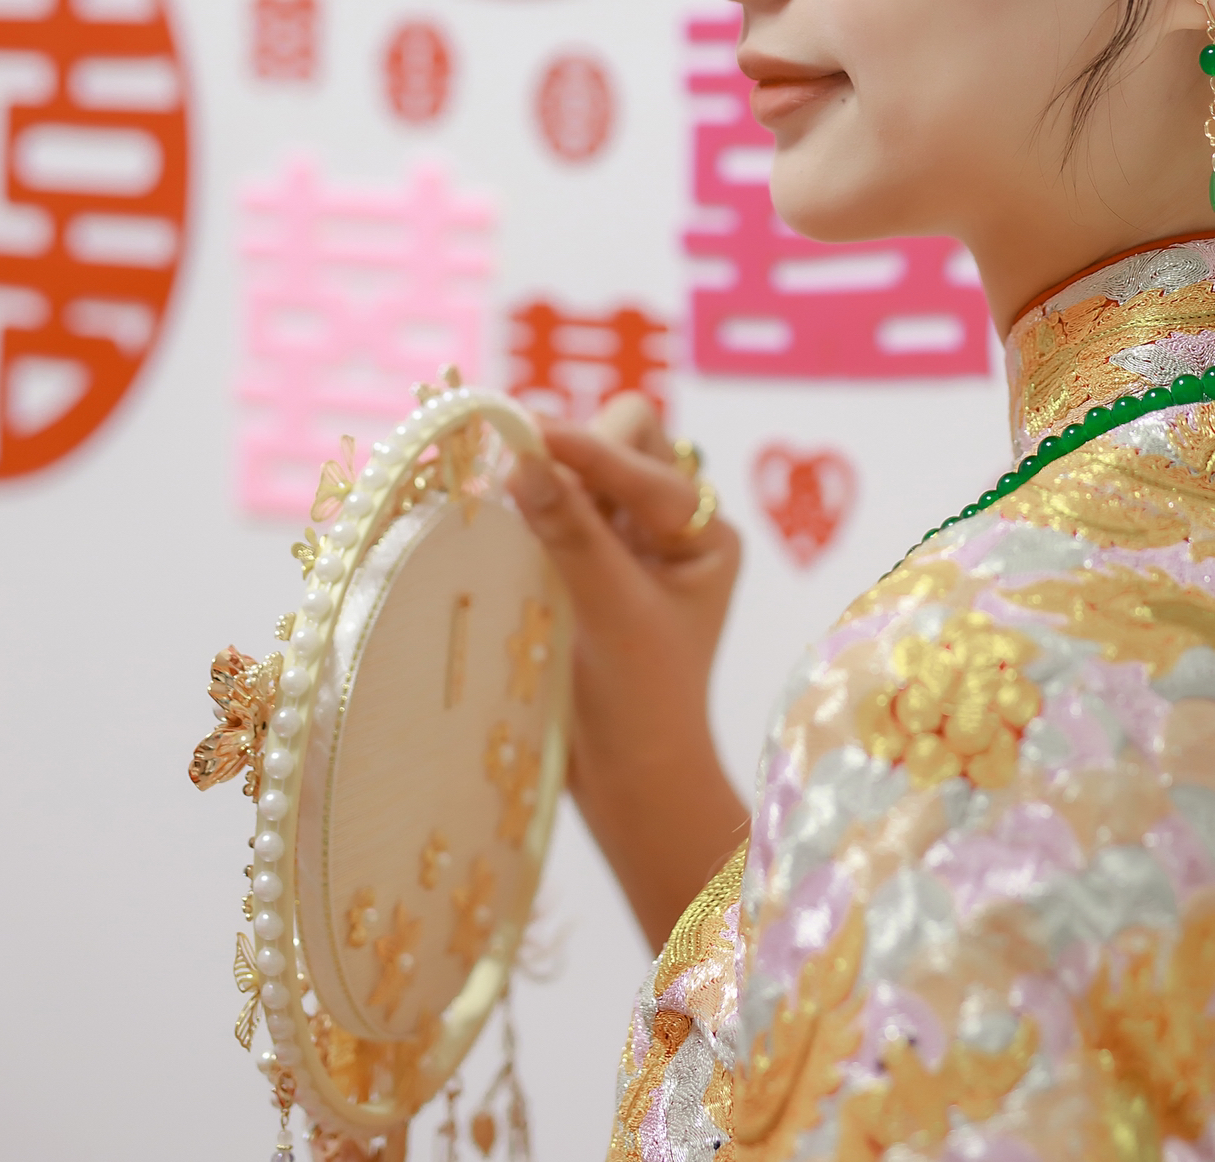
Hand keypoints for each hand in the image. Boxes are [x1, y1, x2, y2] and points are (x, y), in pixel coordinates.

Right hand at [510, 392, 747, 949]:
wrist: (630, 784)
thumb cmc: (641, 706)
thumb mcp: (611, 613)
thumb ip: (571, 533)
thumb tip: (523, 459)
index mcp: (706, 533)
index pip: (644, 463)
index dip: (583, 448)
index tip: (521, 431)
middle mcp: (675, 528)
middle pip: (625, 443)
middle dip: (577, 453)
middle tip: (525, 482)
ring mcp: (630, 545)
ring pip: (589, 471)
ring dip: (554, 478)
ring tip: (516, 503)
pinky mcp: (588, 566)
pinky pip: (562, 508)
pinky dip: (537, 508)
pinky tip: (508, 521)